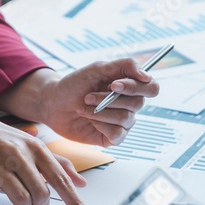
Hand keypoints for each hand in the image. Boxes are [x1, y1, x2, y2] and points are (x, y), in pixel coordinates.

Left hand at [0, 61, 158, 146]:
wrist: (53, 104)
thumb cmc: (74, 85)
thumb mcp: (97, 68)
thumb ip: (124, 66)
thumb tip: (145, 75)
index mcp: (129, 86)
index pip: (151, 87)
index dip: (136, 87)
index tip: (114, 84)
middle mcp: (129, 105)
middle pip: (138, 103)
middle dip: (109, 99)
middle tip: (88, 96)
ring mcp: (122, 123)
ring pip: (125, 118)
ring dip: (100, 111)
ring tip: (84, 106)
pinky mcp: (112, 138)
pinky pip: (117, 134)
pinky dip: (101, 125)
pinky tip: (90, 120)